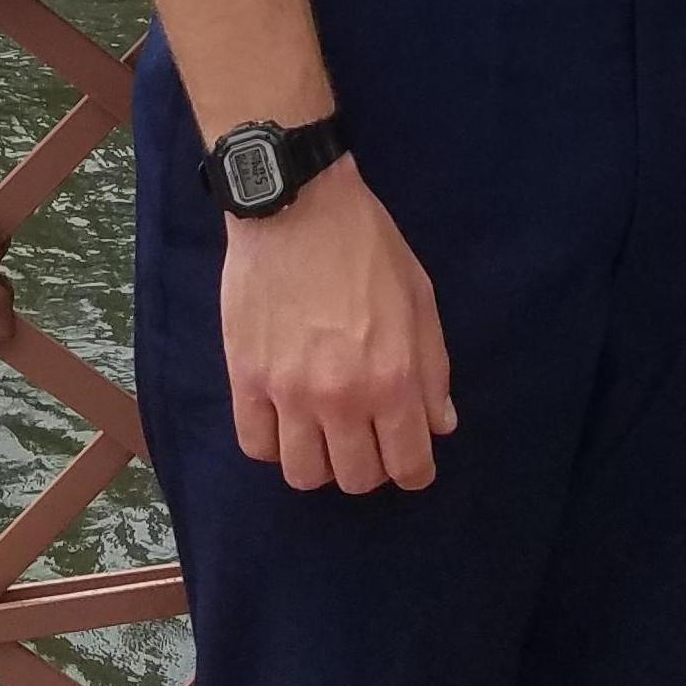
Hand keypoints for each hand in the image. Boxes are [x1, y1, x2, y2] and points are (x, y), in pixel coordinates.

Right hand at [221, 160, 455, 491]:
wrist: (296, 207)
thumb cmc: (366, 246)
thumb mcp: (420, 299)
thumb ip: (433, 369)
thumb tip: (439, 425)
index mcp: (393, 379)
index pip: (408, 466)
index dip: (414, 471)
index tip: (410, 460)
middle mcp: (341, 397)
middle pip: (355, 479)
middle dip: (370, 466)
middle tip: (367, 437)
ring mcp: (288, 393)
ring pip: (302, 474)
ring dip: (320, 461)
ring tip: (324, 432)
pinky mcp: (245, 379)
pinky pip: (256, 446)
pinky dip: (274, 443)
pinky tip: (285, 419)